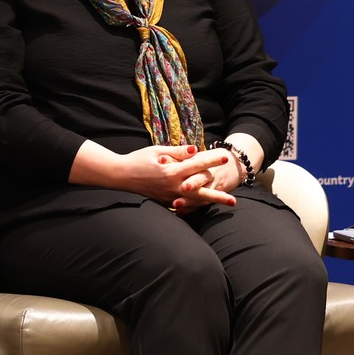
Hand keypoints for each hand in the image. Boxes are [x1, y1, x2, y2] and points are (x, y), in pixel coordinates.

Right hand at [116, 144, 237, 211]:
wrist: (120, 176)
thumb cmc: (138, 159)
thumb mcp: (157, 151)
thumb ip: (178, 152)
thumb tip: (196, 150)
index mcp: (171, 172)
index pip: (196, 165)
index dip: (211, 161)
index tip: (224, 158)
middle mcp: (172, 186)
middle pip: (200, 193)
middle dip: (218, 196)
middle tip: (234, 200)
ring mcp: (168, 196)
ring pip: (193, 201)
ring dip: (210, 202)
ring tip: (224, 204)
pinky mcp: (163, 201)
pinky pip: (183, 203)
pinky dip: (195, 204)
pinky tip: (204, 203)